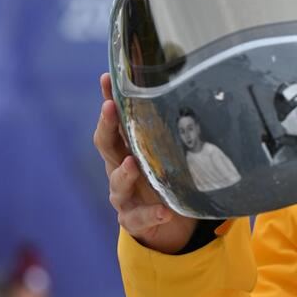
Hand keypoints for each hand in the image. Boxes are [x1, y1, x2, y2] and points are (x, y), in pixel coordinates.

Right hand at [94, 72, 195, 253]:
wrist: (162, 219)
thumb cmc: (162, 174)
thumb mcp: (165, 149)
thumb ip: (170, 127)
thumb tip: (190, 87)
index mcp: (126, 148)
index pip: (113, 120)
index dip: (109, 99)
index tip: (108, 78)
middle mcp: (118, 168)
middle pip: (106, 145)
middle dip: (106, 125)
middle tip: (110, 108)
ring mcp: (123, 195)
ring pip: (117, 183)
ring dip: (123, 173)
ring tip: (132, 164)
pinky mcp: (133, 219)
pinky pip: (139, 217)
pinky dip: (151, 214)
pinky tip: (164, 211)